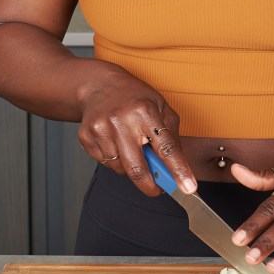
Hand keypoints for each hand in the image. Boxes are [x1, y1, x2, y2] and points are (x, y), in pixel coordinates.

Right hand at [75, 66, 195, 195]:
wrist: (98, 85)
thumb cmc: (134, 97)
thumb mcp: (161, 107)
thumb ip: (171, 137)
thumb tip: (178, 169)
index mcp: (144, 111)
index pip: (166, 148)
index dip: (178, 170)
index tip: (188, 188)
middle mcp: (120, 121)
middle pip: (137, 169)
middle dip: (150, 186)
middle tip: (158, 189)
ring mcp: (101, 129)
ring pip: (120, 169)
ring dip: (130, 167)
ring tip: (130, 147)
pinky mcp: (86, 137)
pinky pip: (105, 164)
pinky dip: (115, 161)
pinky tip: (115, 142)